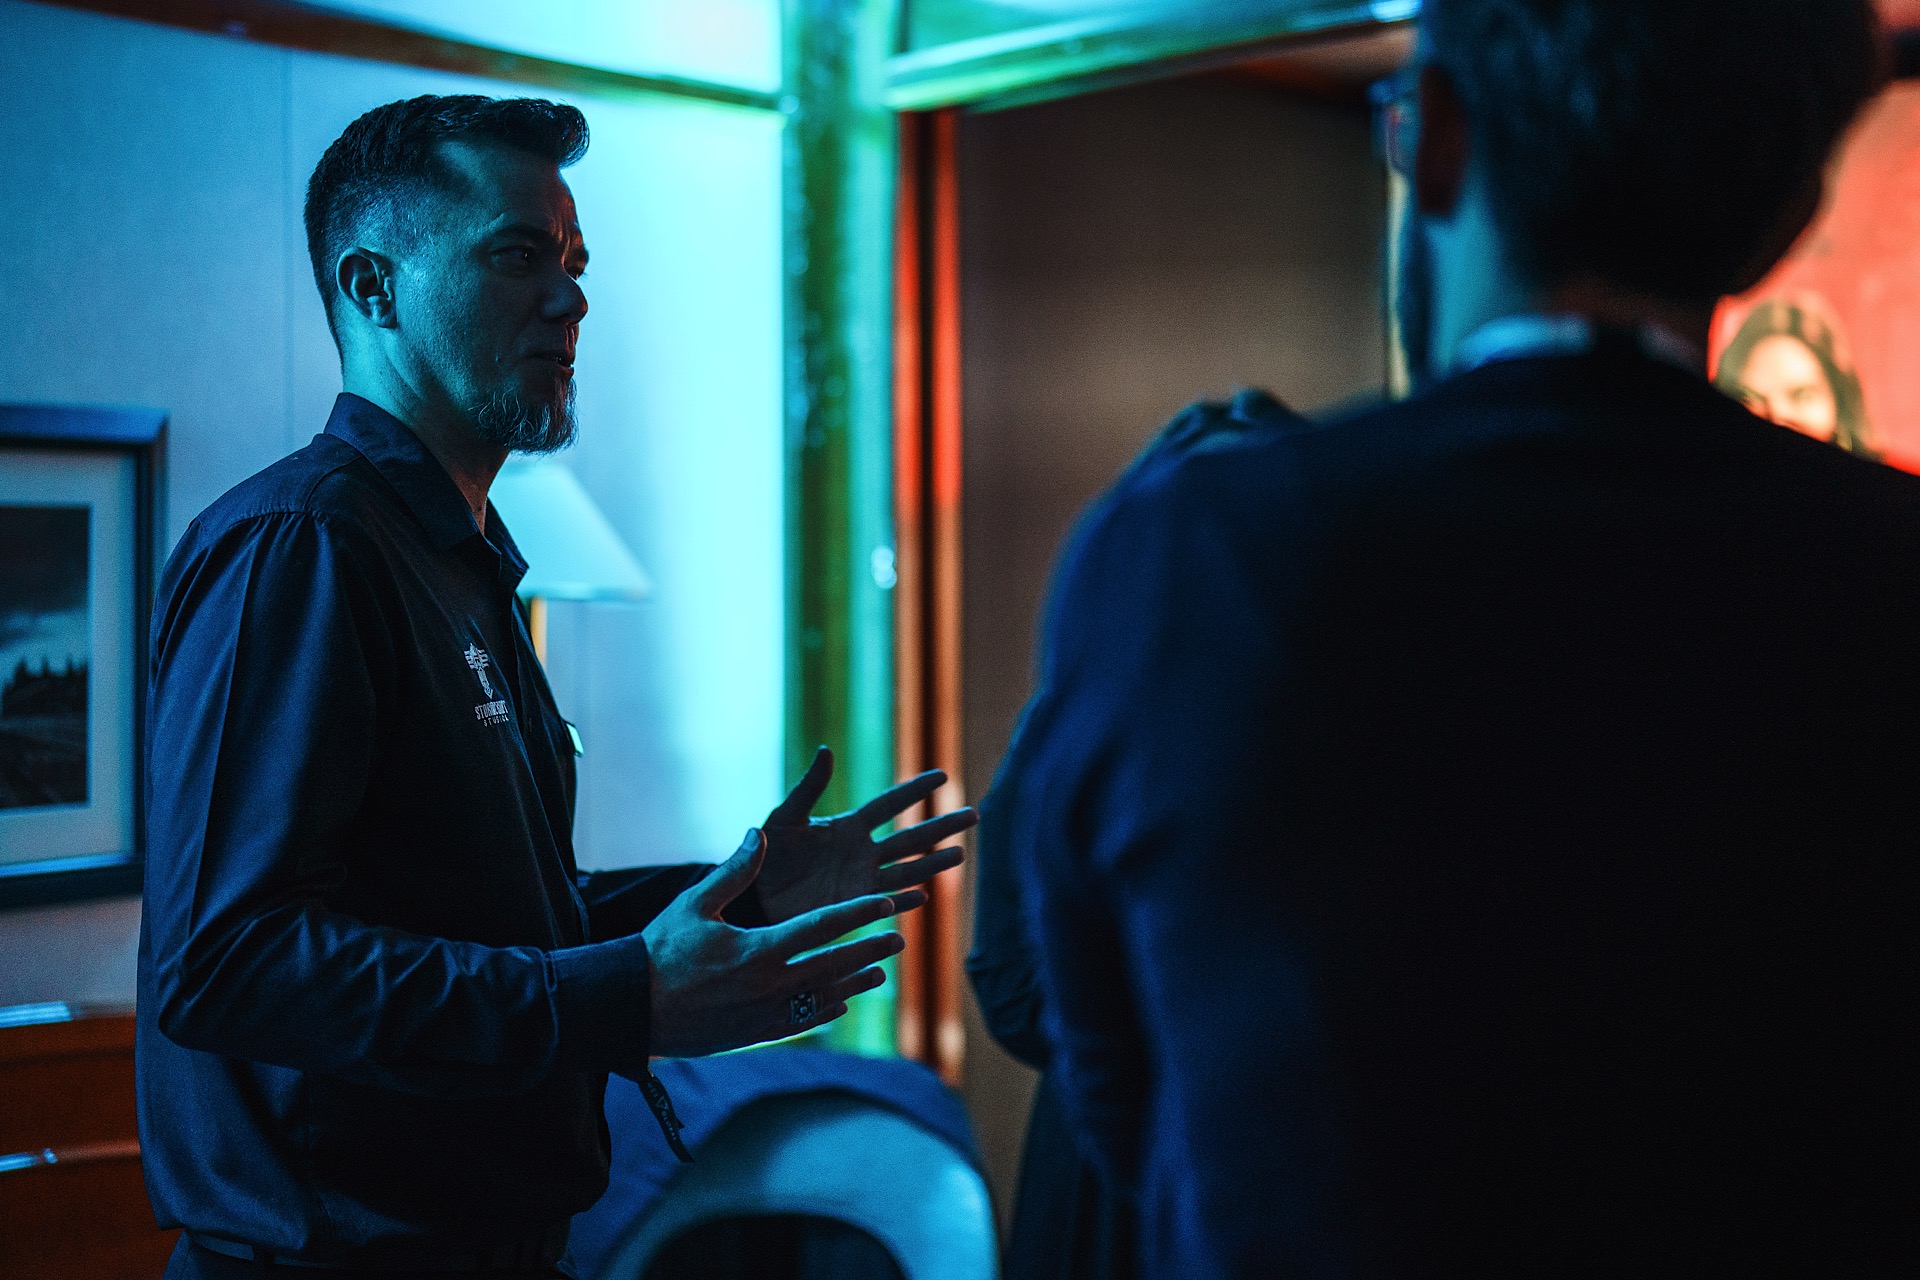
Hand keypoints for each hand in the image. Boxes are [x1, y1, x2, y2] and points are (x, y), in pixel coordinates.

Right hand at [644, 829, 918, 1058]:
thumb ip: (733, 871)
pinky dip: (825, 1010)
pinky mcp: (754, 1034)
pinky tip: (841, 1002)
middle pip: (833, 966)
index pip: (821, 928)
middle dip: (868, 951)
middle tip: (898, 940)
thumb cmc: (660, 951)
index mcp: (757, 951)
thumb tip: (759, 834)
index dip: (858, 914)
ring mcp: (763, 1016)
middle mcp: (767, 986)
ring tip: (880, 973)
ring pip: (823, 999)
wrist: (631, 1009)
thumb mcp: (694, 905)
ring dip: (854, 984)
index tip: (886, 904)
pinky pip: (801, 1021)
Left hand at [756, 746, 973, 924]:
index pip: (890, 804)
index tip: (943, 776)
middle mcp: (862, 852)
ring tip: (961, 853)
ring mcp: (860, 881)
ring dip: (932, 863)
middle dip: (941, 826)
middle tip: (973, 814)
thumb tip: (826, 750)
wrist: (752, 895)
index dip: (915, 790)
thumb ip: (809, 788)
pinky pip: (883, 902)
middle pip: (910, 837)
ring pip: (906, 870)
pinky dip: (902, 901)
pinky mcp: (851, 906)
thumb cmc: (766, 853)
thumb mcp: (785, 817)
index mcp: (849, 826)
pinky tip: (923, 895)